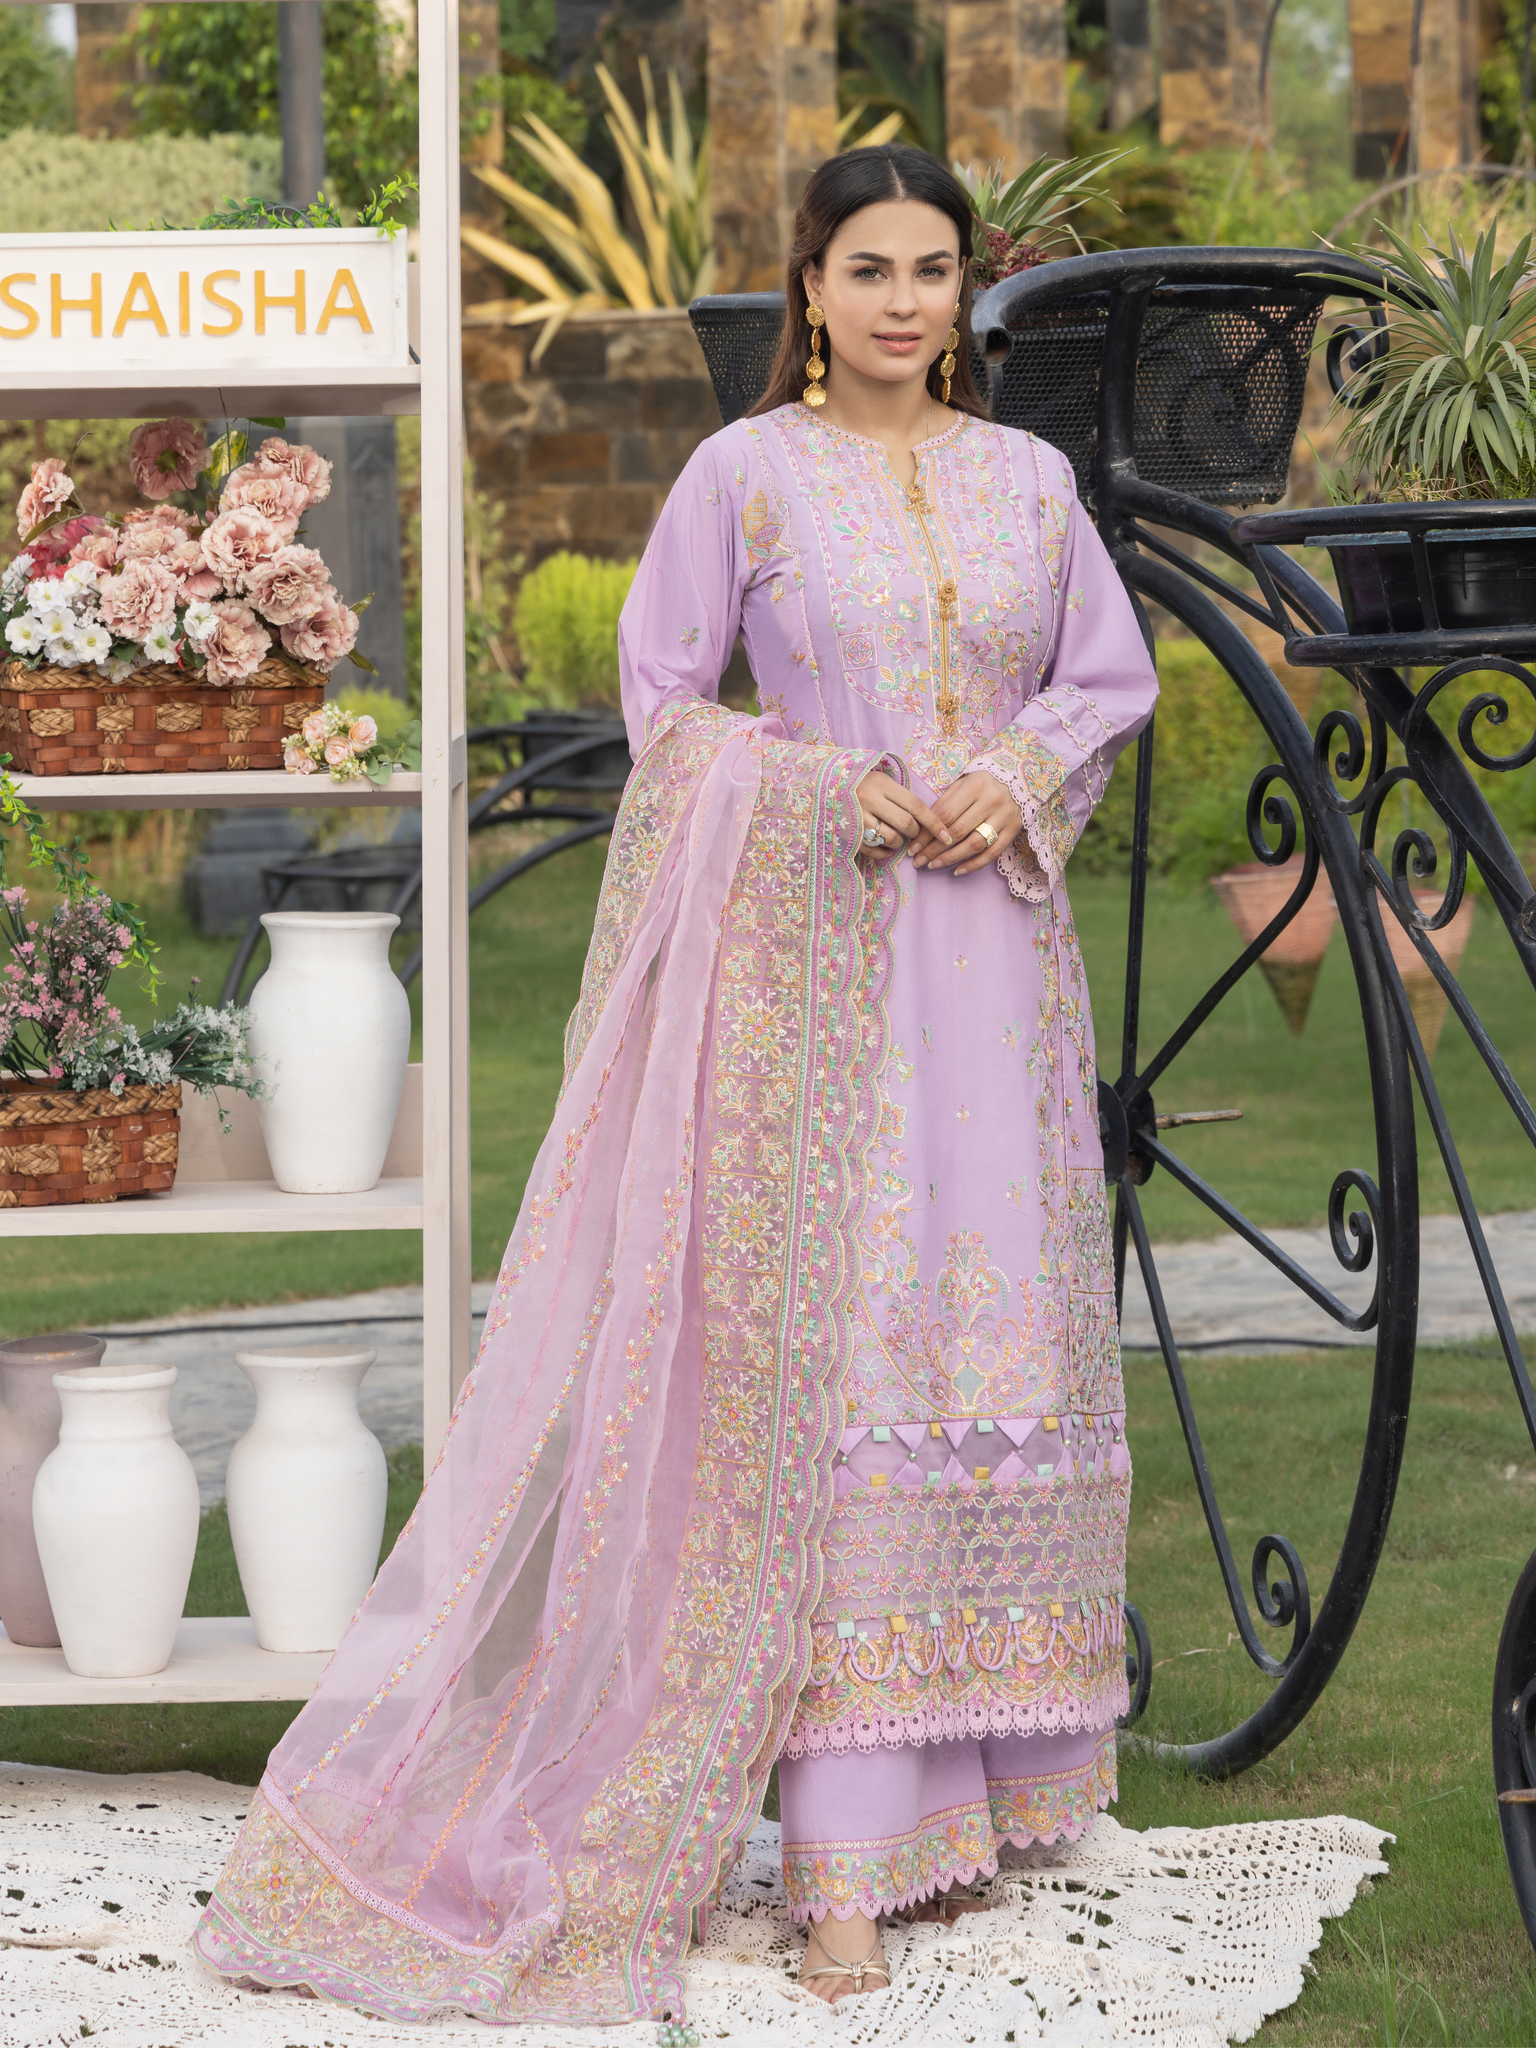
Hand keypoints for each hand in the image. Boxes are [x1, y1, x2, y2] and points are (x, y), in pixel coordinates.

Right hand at [853, 767, 951, 865]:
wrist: (823, 787)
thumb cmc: (860, 784)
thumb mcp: (880, 781)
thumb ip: (901, 796)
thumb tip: (928, 819)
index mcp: (881, 784)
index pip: (916, 806)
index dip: (935, 823)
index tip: (947, 835)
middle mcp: (869, 799)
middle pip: (906, 824)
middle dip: (915, 833)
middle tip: (912, 832)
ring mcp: (857, 818)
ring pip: (892, 839)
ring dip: (899, 843)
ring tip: (894, 836)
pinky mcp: (848, 834)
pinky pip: (876, 851)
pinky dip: (884, 853)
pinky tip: (882, 845)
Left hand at [907, 771, 1021, 874]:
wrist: (1022, 777)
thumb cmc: (985, 781)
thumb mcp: (964, 782)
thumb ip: (946, 801)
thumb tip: (924, 827)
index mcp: (975, 785)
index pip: (945, 814)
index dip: (927, 833)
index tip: (913, 847)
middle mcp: (992, 800)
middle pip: (957, 831)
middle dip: (934, 849)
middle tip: (918, 861)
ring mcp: (1005, 816)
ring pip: (974, 844)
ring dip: (951, 858)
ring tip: (933, 865)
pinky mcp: (1014, 829)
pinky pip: (993, 853)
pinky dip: (974, 864)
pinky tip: (958, 870)